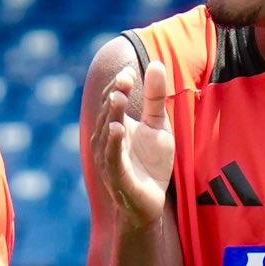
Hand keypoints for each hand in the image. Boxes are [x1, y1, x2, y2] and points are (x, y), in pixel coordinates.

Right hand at [93, 59, 172, 228]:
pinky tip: (117, 129)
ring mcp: (109, 159)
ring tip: (119, 98)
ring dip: (112, 115)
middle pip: (108, 113)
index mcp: (114, 125)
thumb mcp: (158, 125)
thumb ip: (156, 97)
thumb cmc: (151, 164)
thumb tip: (156, 63)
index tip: (130, 73)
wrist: (150, 202)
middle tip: (125, 80)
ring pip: (106, 133)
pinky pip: (112, 158)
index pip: (111, 99)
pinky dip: (113, 143)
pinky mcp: (116, 177)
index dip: (119, 86)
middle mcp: (106, 140)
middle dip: (115, 95)